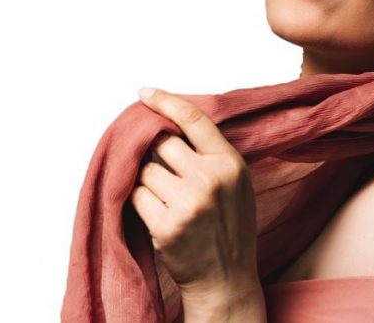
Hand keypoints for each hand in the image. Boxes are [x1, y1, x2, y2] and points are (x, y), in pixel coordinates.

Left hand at [130, 87, 259, 298]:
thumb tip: (170, 123)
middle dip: (155, 153)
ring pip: (145, 170)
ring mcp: (189, 202)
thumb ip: (211, 154)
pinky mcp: (166, 225)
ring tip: (168, 200)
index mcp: (230, 163)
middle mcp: (211, 178)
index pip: (194, 119)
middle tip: (166, 172)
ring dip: (147, 181)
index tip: (145, 93)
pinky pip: (136, 196)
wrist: (226, 278)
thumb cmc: (229, 226)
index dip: (167, 101)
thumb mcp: (236, 182)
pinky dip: (141, 202)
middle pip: (163, 142)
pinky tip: (159, 215)